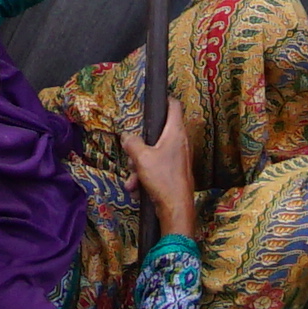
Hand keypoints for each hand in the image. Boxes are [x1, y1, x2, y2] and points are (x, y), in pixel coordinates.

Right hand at [129, 80, 199, 245]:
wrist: (176, 208)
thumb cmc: (163, 179)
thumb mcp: (141, 158)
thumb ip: (132, 143)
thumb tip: (127, 136)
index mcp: (176, 132)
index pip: (174, 105)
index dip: (164, 100)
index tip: (152, 101)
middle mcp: (180, 142)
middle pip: (157, 133)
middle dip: (140, 146)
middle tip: (132, 155)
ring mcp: (178, 158)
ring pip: (154, 153)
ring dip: (139, 165)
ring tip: (134, 178)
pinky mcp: (174, 172)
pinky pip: (156, 168)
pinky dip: (145, 177)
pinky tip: (137, 189)